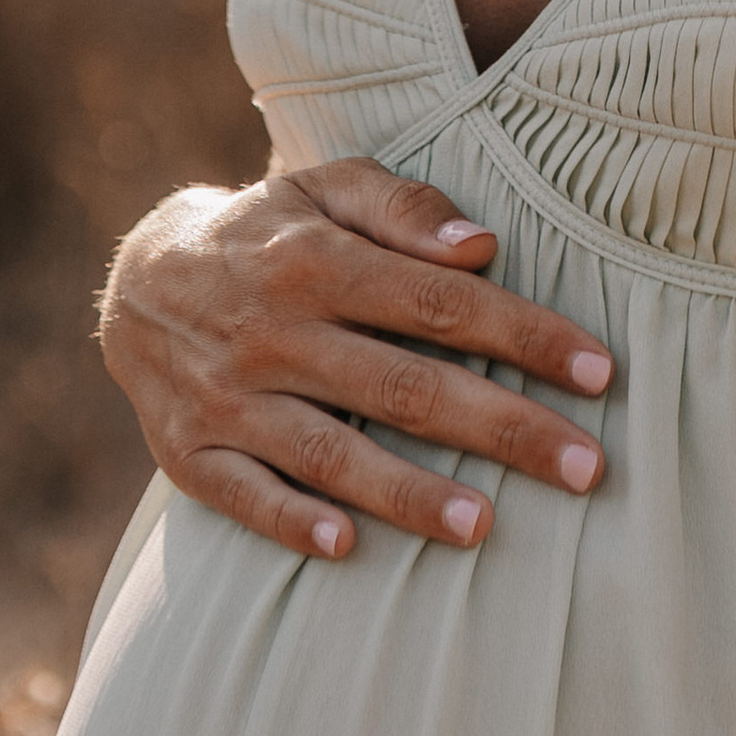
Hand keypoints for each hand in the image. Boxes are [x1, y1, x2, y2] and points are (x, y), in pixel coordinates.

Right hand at [99, 160, 613, 560]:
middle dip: (502, 428)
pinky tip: (346, 547)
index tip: (599, 373)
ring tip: (482, 526)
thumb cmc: (267, 234)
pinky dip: (289, 521)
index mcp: (317, 261)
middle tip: (586, 468)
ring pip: (329, 451)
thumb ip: (403, 206)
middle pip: (404, 387)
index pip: (441, 303)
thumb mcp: (325, 188)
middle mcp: (273, 332)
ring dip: (406, 492)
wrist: (137, 280)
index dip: (525, 336)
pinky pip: (241, 495)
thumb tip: (481, 246)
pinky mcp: (189, 452)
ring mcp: (228, 397)